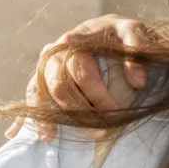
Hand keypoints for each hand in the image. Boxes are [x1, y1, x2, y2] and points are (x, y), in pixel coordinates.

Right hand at [6, 15, 157, 141]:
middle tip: (101, 130)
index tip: (114, 110)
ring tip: (63, 136)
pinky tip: (30, 134)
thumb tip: (138, 81)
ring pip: (42, 92)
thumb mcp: (134, 32)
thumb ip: (138, 48)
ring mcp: (46, 66)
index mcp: (75, 41)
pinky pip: (31, 96)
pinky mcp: (42, 78)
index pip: (80, 70)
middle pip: (59, 85)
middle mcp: (55, 53)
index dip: (96, 93)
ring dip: (53, 117)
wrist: (108, 31)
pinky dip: (31, 115)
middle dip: (79, 110)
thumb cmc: (121, 34)